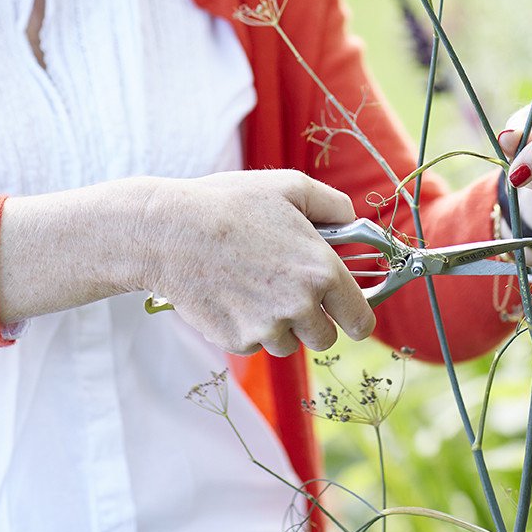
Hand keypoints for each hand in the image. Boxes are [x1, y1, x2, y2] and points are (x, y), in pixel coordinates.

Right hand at [139, 170, 376, 357]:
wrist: (171, 232)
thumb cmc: (231, 203)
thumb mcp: (290, 187)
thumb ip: (332, 205)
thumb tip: (352, 221)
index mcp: (321, 271)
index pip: (360, 321)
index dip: (355, 317)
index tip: (345, 313)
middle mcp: (300, 306)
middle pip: (324, 338)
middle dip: (312, 319)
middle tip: (289, 290)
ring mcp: (267, 328)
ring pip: (288, 343)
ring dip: (279, 324)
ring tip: (253, 285)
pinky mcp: (237, 341)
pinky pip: (254, 344)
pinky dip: (247, 327)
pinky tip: (230, 294)